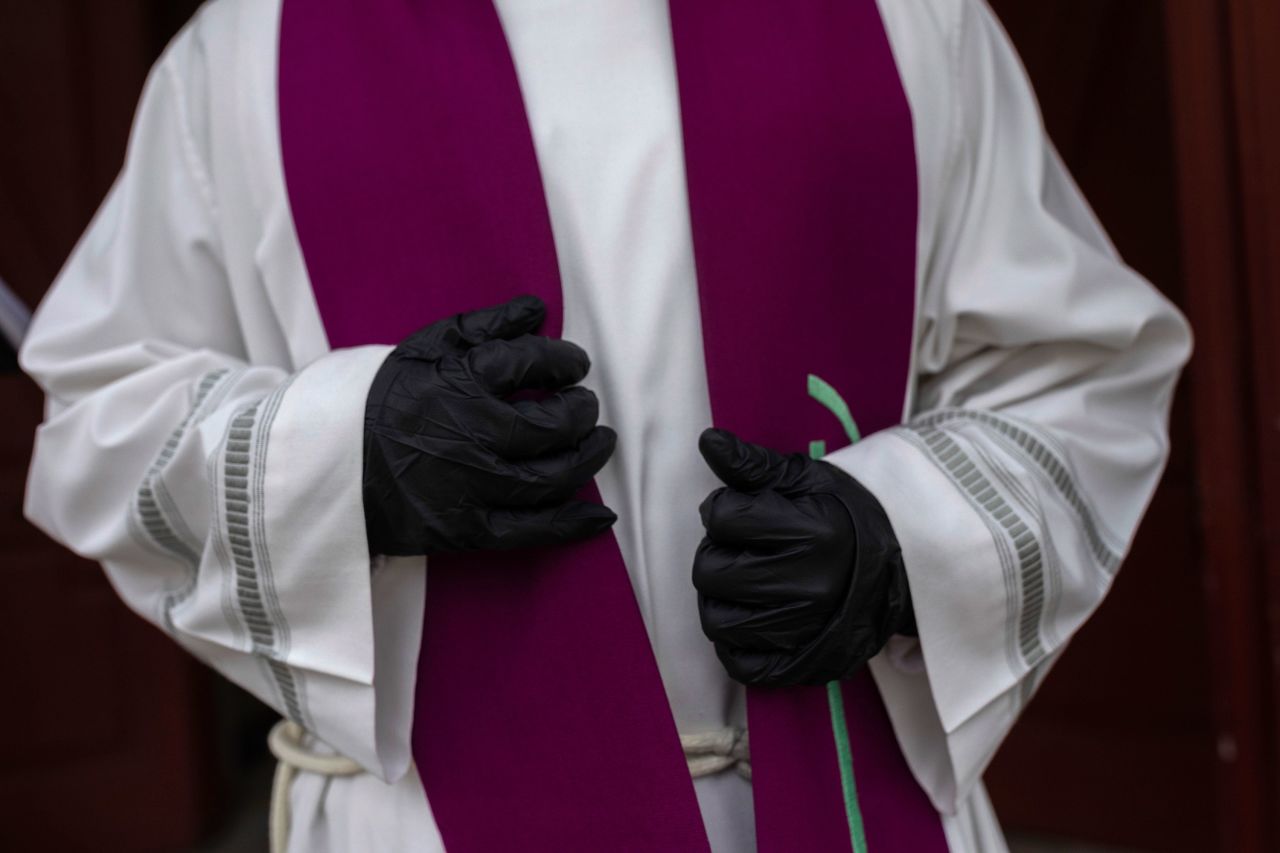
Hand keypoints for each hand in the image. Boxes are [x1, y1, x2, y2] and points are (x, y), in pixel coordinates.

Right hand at [363, 295, 616, 554]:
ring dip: (587, 459)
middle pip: (550, 425)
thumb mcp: (423, 349)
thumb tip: (538, 310)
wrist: (322, 467)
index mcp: (454, 383)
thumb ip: (483, 327)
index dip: (563, 361)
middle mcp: (466, 435)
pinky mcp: (464, 530)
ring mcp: (468, 487)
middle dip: (581, 412)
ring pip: (549, 477)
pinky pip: (530, 531)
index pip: (530, 363)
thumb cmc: (378, 400)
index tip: (574, 364)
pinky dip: (572, 525)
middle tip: (587, 406)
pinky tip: (600, 515)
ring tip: (599, 442)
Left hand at [692, 428, 912, 686]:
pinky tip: (750, 617)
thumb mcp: (805, 480)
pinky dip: (734, 643)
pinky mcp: (802, 665)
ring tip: (745, 582)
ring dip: (720, 599)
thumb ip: (753, 464)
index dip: (723, 511)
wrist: (900, 566)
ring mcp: (807, 630)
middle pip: (711, 572)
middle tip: (743, 550)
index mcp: (812, 531)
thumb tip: (708, 441)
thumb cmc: (842, 516)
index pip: (722, 517)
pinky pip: (740, 663)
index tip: (744, 515)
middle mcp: (811, 585)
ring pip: (717, 620)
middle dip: (718, 555)